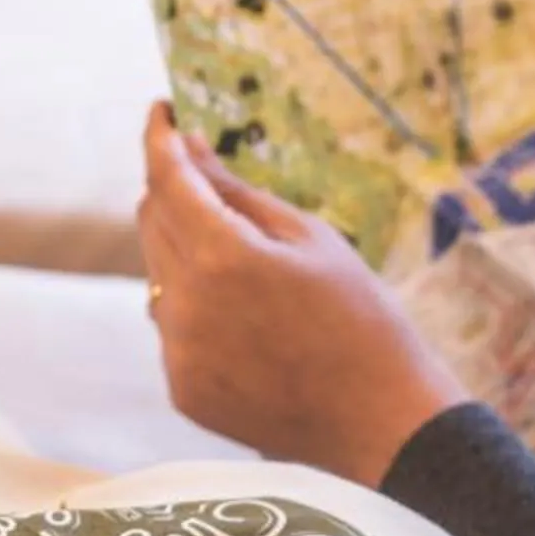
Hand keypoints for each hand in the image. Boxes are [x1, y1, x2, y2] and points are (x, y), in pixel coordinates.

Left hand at [137, 103, 468, 485]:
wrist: (382, 423)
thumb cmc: (361, 317)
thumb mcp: (309, 238)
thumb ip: (236, 192)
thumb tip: (187, 147)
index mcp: (222, 256)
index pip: (167, 179)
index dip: (158, 140)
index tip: (160, 112)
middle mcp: (186, 303)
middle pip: (152, 222)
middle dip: (174, 192)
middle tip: (211, 181)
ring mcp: (178, 351)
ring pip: (158, 275)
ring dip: (185, 253)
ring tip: (251, 269)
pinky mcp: (180, 388)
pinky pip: (172, 326)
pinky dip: (195, 308)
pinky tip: (250, 323)